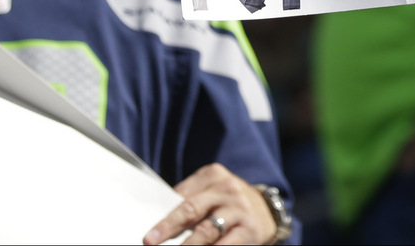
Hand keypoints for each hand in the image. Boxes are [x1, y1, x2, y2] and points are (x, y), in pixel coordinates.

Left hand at [143, 163, 278, 244]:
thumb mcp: (211, 192)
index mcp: (213, 175)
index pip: (182, 195)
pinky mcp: (249, 230)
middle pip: (191, 209)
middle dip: (169, 227)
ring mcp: (240, 209)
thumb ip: (189, 200)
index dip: (163, 214)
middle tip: (151, 241)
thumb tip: (158, 222)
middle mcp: (227, 189)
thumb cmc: (227, 202)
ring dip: (188, 245)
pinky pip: (224, 245)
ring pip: (206, 231)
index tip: (148, 232)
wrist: (266, 211)